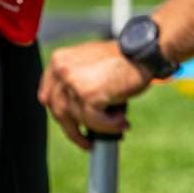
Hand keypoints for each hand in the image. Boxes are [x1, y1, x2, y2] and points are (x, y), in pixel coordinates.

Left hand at [38, 40, 152, 148]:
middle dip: (73, 129)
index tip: (70, 125)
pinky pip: (94, 122)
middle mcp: (62, 70)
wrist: (146, 51)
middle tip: (87, 141)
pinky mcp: (89, 95)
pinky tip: (121, 123)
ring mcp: (74, 83)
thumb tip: (67, 113)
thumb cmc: (121, 59)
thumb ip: (72, 82)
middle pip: (59, 111)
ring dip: (97, 127)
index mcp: (58, 62)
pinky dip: (108, 126)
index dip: (59, 114)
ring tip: (117, 124)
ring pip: (77, 119)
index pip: (48, 97)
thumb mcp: (87, 64)